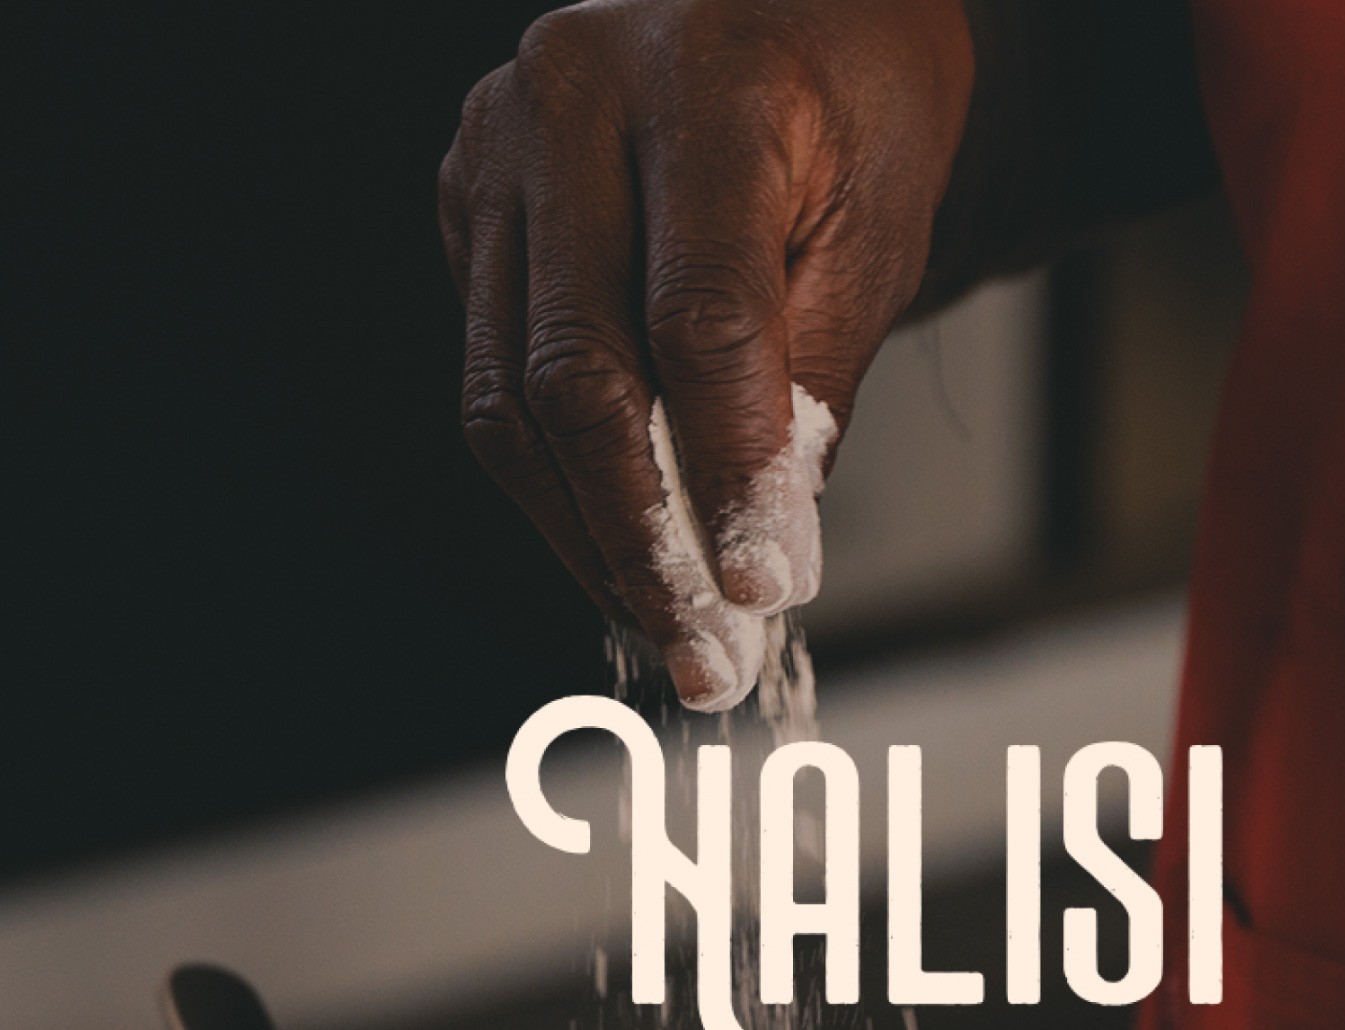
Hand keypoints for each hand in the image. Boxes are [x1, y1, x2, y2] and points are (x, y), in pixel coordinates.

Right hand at [440, 0, 973, 711]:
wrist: (781, 1)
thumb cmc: (848, 104)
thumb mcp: (881, 222)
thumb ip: (811, 378)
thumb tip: (763, 554)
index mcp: (707, 82)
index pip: (699, 313)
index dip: (729, 466)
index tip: (766, 587)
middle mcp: (572, 100)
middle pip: (577, 368)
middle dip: (642, 537)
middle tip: (703, 649)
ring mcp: (496, 147)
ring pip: (507, 393)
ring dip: (584, 534)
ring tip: (660, 626)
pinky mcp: (463, 199)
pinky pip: (487, 373)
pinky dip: (552, 478)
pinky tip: (614, 545)